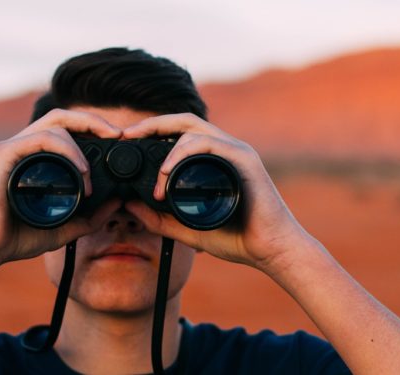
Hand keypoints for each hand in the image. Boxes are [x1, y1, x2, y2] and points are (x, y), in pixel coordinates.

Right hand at [0, 109, 122, 266]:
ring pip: (54, 125)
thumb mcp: (64, 228)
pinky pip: (40, 138)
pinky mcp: (3, 154)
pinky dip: (66, 149)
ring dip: (80, 145)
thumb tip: (118, 202)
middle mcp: (22, 147)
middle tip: (117, 134)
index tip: (116, 140)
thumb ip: (90, 218)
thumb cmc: (15, 237)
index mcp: (34, 157)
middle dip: (92, 120)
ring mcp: (11, 147)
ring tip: (90, 174)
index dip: (92, 128)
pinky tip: (80, 170)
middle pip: (61, 116)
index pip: (65, 129)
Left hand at [122, 113, 314, 272]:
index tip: (127, 141)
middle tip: (127, 135)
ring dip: (167, 148)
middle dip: (152, 123)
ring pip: (193, 129)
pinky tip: (168, 172)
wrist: (272, 250)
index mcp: (213, 159)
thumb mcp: (187, 230)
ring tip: (155, 177)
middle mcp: (225, 149)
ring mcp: (236, 151)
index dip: (152, 131)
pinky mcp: (244, 159)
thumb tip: (130, 206)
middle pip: (184, 121)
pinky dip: (184, 153)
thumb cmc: (238, 239)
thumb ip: (160, 219)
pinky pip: (209, 144)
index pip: (179, 132)